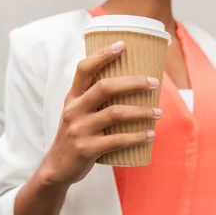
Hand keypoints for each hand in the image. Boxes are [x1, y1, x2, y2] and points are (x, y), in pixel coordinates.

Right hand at [37, 41, 160, 185]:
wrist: (57, 169)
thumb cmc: (75, 137)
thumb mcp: (77, 114)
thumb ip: (94, 100)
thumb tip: (131, 86)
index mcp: (72, 98)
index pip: (84, 69)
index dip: (102, 55)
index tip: (122, 45)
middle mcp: (74, 110)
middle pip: (105, 87)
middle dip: (133, 83)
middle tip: (154, 82)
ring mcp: (79, 130)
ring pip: (115, 114)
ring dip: (141, 112)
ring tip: (158, 113)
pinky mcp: (87, 149)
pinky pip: (117, 140)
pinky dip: (137, 137)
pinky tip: (150, 135)